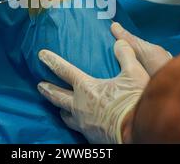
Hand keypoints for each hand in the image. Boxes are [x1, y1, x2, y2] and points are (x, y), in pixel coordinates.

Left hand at [37, 23, 171, 143]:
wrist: (140, 131)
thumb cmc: (134, 101)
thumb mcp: (134, 73)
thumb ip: (125, 55)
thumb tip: (119, 42)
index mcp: (87, 88)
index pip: (64, 71)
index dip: (52, 61)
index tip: (41, 55)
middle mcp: (80, 106)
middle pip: (57, 96)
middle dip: (47, 89)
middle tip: (40, 85)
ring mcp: (83, 124)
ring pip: (66, 117)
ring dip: (61, 109)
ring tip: (59, 107)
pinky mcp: (90, 137)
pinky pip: (78, 130)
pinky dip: (76, 124)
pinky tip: (80, 123)